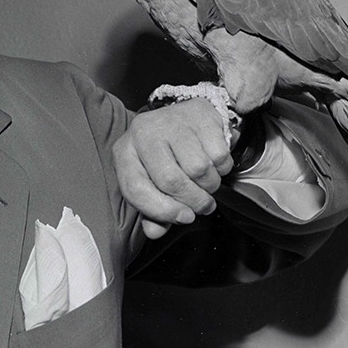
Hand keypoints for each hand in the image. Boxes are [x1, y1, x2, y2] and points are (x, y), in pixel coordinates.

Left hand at [113, 99, 234, 238]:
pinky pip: (218, 156)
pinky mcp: (200, 115)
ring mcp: (172, 121)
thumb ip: (151, 212)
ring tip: (206, 182)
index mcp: (124, 152)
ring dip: (210, 186)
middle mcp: (144, 132)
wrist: (186, 117)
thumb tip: (155, 231)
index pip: (136, 189)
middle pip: (171, 180)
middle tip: (203, 206)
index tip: (184, 218)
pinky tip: (214, 164)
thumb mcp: (151, 181)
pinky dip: (222, 168)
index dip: (161, 211)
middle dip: (192, 201)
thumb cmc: (166, 156)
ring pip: (198, 169)